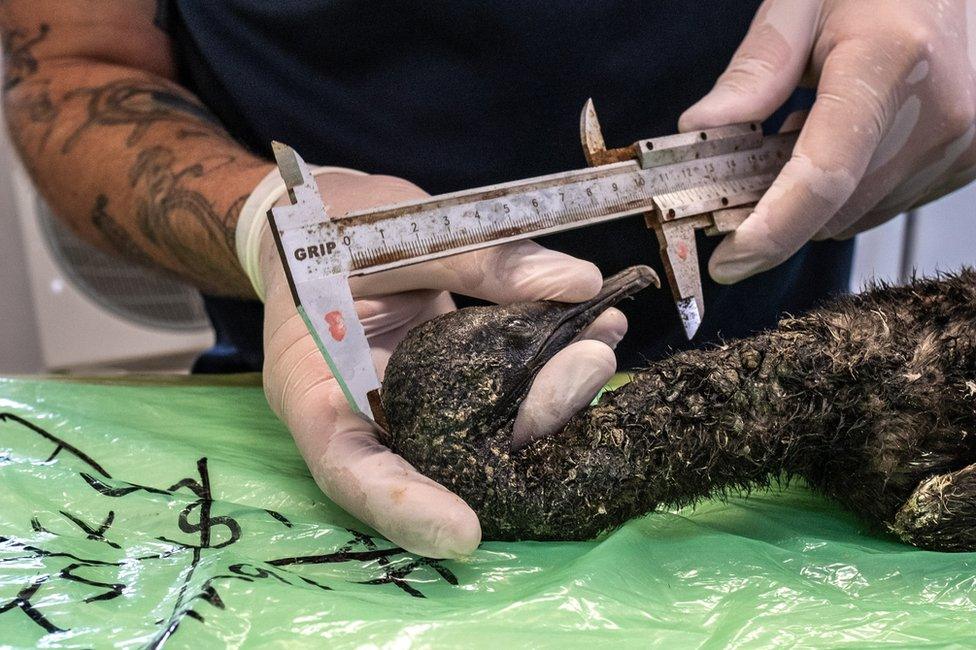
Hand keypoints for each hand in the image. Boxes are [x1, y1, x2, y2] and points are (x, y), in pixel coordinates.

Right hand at [259, 172, 625, 556]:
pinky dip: (548, 374)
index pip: (348, 467)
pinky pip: (499, 396)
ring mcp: (409, 402)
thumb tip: (576, 284)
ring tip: (601, 349)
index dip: (403, 508)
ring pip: (482, 433)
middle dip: (523, 429)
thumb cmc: (333, 223)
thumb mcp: (392, 228)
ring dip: (551, 401)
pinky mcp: (447, 385)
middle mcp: (363, 411)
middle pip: (436, 458)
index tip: (467, 532)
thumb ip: (478, 259)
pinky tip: (596, 336)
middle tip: (588, 371)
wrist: (323, 217)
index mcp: (313, 384)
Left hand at [680, 0, 975, 283]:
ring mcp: (960, 143)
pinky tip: (842, 139)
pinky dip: (846, 190)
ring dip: (812, 197)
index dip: (771, 230)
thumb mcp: (802, 2)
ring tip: (803, 131)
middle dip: (776, 207)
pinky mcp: (965, 160)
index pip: (824, 176)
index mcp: (890, 62)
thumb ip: (755, 70)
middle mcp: (937, 114)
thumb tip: (701, 131)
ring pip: (855, 214)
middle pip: (833, 207)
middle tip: (741, 170)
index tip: (729, 259)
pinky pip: (883, 204)